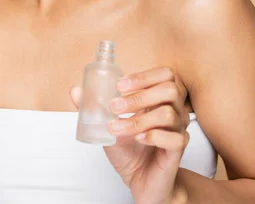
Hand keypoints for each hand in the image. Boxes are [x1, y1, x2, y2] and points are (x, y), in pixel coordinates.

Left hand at [70, 66, 188, 203]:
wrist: (140, 180)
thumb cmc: (129, 149)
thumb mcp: (109, 125)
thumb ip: (94, 107)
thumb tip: (75, 91)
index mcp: (160, 97)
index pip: (164, 74)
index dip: (143, 76)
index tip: (119, 85)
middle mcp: (174, 109)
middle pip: (170, 89)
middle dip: (139, 96)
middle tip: (115, 107)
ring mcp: (179, 129)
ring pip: (167, 114)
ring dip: (138, 120)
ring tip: (117, 128)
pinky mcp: (179, 149)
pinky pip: (175, 138)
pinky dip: (153, 136)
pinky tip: (138, 139)